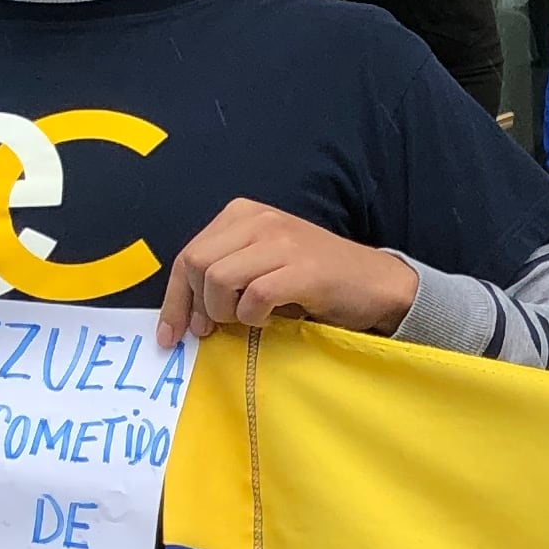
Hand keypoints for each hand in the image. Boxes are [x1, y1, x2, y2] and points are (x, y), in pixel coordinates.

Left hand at [154, 200, 420, 345]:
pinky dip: (255, 317)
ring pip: (219, 280)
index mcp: (243, 213)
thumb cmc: (316, 280)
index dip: (174, 299)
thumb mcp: (264, 261)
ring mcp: (282, 241)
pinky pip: (255, 296)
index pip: (188, 254)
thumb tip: (185, 312)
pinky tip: (271, 319)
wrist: (377, 284)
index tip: (171, 334)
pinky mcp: (302, 268)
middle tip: (213, 330)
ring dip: (227, 313)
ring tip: (249, 320)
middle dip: (198, 307)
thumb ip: (226, 271)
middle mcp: (259, 219)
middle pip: (196, 265)